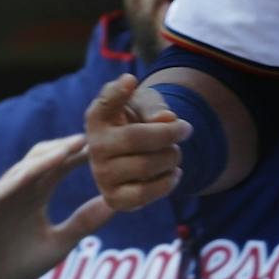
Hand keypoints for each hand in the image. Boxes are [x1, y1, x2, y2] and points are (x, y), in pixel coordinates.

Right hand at [0, 135, 113, 278]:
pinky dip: (22, 175)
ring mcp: (0, 195)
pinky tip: (42, 168)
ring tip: (75, 144)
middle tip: (96, 135)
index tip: (107, 145)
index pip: (60, 166)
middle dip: (68, 145)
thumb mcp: (58, 243)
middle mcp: (18, 189)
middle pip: (44, 157)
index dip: (81, 155)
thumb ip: (82, 223)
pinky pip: (3, 188)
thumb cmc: (15, 264)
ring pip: (25, 166)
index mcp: (35, 194)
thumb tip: (116, 203)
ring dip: (49, 154)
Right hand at [84, 75, 189, 212]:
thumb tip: (165, 119)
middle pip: (136, 137)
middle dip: (169, 134)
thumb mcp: (146, 104)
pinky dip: (167, 183)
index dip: (118, 91)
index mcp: (98, 116)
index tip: (131, 80)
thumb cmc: (139, 121)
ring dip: (171, 158)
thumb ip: (153, 107)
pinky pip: (145, 194)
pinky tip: (173, 173)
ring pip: (145, 167)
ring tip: (174, 154)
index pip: (105, 102)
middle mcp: (94, 145)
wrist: (138, 154)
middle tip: (184, 130)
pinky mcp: (113, 198)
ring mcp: (101, 174)